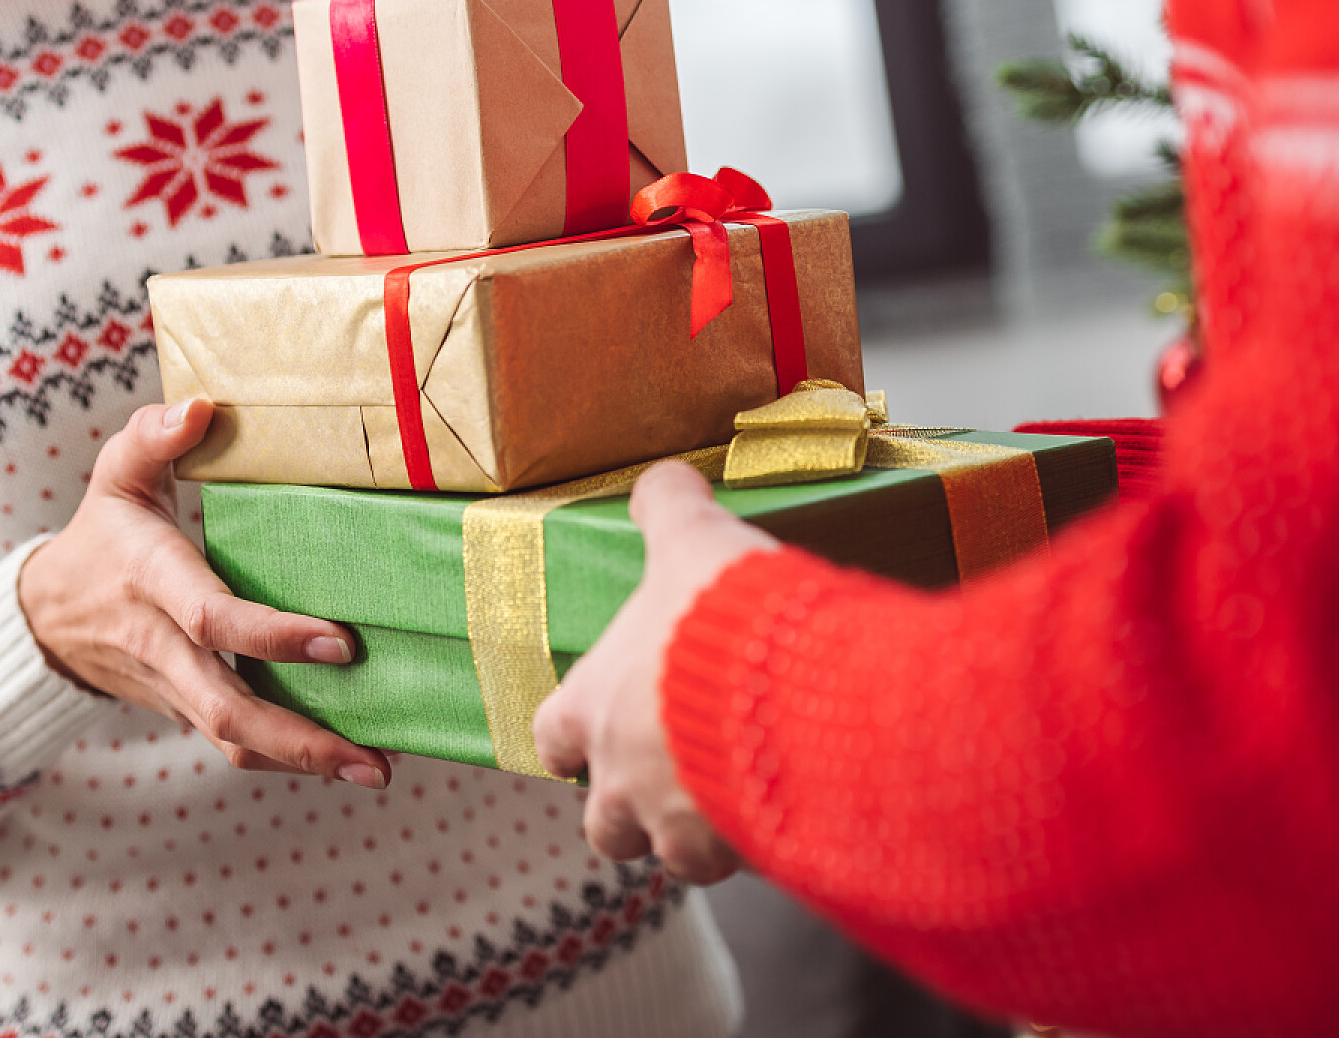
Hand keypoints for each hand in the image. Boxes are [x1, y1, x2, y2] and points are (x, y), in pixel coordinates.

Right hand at [18, 397, 391, 787]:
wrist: (47, 617)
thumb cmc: (102, 534)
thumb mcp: (115, 475)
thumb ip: (151, 438)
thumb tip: (198, 407)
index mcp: (152, 581)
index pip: (213, 620)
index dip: (273, 637)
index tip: (341, 641)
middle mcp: (162, 646)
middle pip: (226, 707)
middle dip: (300, 736)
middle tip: (373, 754)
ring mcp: (173, 688)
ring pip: (232, 740)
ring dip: (304, 762)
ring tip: (377, 769)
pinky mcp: (185, 710)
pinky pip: (233, 744)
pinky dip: (287, 760)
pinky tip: (345, 759)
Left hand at [533, 460, 773, 883]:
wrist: (789, 687)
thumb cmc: (723, 619)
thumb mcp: (690, 541)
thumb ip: (668, 507)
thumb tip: (664, 478)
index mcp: (593, 709)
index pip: (550, 738)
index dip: (567, 736)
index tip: (586, 733)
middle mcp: (622, 779)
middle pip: (603, 827)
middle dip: (631, 809)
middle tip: (668, 774)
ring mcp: (679, 824)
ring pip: (672, 854)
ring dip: (696, 831)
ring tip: (735, 791)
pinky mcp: (741, 847)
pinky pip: (742, 861)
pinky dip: (757, 840)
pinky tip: (785, 799)